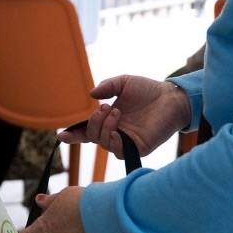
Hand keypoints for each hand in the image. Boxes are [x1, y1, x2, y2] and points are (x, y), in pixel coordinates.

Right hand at [57, 75, 191, 159]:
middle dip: (92, 122)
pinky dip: (112, 139)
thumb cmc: (148, 90)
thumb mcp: (123, 83)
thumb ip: (107, 86)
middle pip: (92, 136)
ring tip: (115, 110)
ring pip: (103, 142)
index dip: (73, 135)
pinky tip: (117, 127)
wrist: (171, 97)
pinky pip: (118, 150)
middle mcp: (115, 133)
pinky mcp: (138, 148)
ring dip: (104, 126)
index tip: (61, 136)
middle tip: (105, 107)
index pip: (87, 132)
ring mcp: (126, 141)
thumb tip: (91, 95)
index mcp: (109, 120)